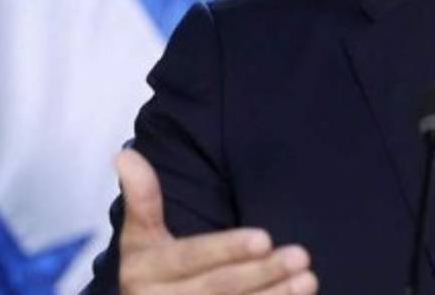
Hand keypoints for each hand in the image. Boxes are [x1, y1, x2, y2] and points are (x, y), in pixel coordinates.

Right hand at [115, 149, 317, 293]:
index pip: (189, 259)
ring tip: (309, 279)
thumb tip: (125, 154)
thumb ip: (140, 198)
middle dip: (262, 273)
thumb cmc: (151, 270)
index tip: (264, 238)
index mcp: (143, 274)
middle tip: (301, 255)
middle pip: (218, 289)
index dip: (226, 249)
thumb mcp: (138, 237)